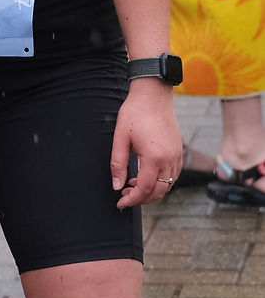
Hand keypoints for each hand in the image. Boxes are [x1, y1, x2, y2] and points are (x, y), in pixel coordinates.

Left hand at [110, 79, 182, 208]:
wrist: (153, 94)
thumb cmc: (135, 112)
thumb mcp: (121, 137)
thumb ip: (118, 164)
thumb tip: (117, 186)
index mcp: (154, 158)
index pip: (144, 189)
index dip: (131, 199)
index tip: (120, 202)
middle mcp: (169, 160)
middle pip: (159, 192)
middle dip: (142, 199)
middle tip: (125, 195)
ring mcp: (177, 156)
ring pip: (168, 185)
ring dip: (152, 191)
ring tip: (133, 185)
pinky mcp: (179, 152)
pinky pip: (173, 175)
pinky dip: (161, 182)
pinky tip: (147, 176)